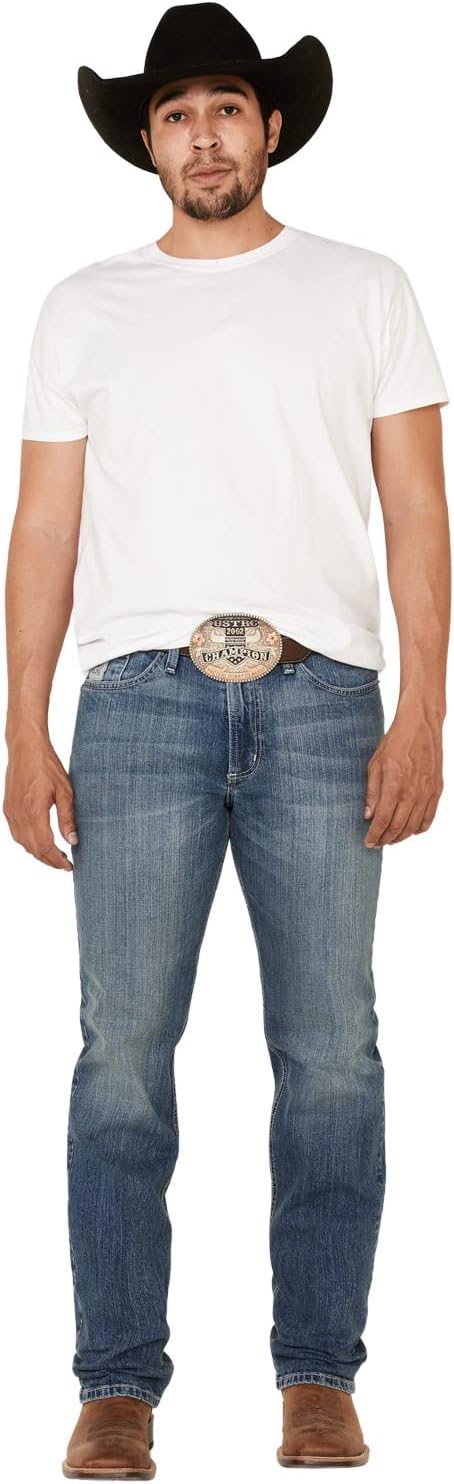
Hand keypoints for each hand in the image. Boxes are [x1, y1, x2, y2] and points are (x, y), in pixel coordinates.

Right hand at [3, 726, 78, 870]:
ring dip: (38, 853)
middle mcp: (19, 815)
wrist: (25, 747)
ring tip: (55, 855)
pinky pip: (16, 834)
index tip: (69, 866)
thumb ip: (68, 818)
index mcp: (34, 811)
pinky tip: (40, 842)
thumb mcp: (65, 791)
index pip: (45, 847)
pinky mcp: (7, 808)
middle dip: (49, 860)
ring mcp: (10, 812)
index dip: (57, 860)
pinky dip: (28, 843)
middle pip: (33, 849)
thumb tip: (73, 841)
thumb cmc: (46, 765)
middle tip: (65, 864)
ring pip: (23, 844)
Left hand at [363, 693, 443, 846]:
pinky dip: (419, 828)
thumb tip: (368, 815)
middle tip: (377, 843)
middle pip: (398, 827)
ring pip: (413, 826)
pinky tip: (410, 830)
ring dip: (401, 837)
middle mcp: (412, 793)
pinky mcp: (437, 790)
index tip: (368, 842)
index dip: (375, 835)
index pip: (382, 820)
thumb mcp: (375, 764)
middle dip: (386, 839)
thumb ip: (372, 792)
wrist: (421, 726)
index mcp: (394, 786)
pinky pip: (429, 817)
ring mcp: (427, 793)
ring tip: (391, 839)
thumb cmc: (395, 743)